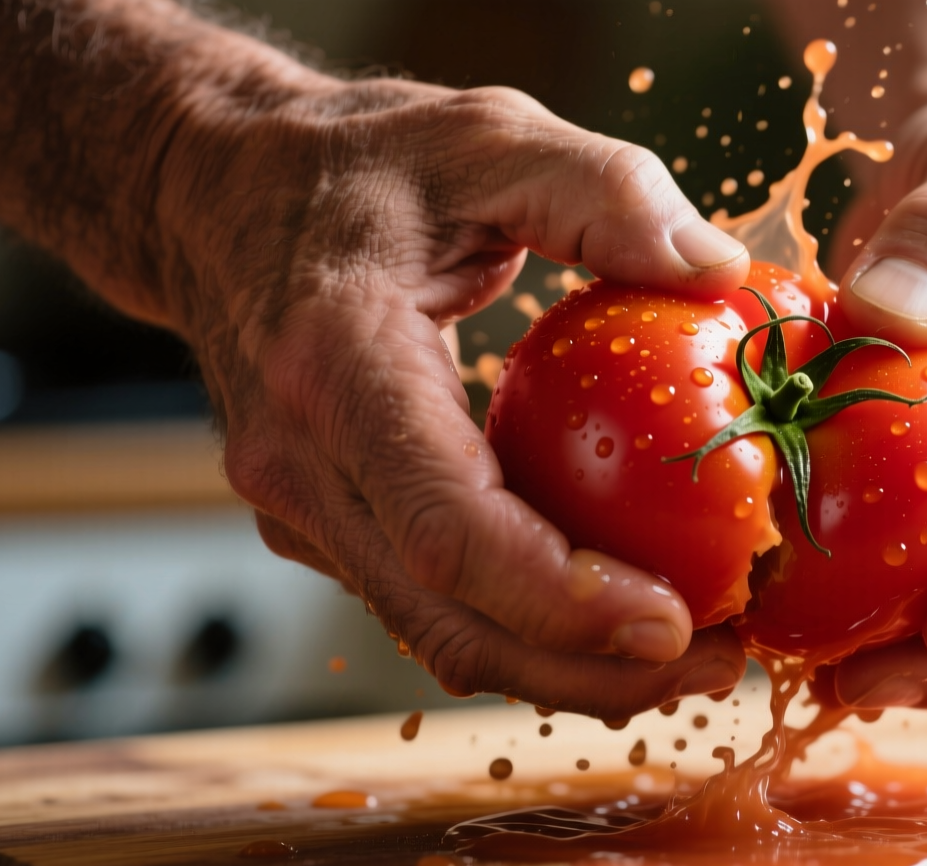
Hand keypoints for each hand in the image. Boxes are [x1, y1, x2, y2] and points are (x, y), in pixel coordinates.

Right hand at [156, 77, 754, 717]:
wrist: (206, 190)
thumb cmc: (353, 162)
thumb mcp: (487, 136)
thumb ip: (604, 191)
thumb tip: (719, 271)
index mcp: (335, 365)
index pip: (447, 528)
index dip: (561, 599)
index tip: (674, 624)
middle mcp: (301, 461)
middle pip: (448, 619)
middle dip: (590, 668)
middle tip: (720, 662)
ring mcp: (302, 506)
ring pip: (437, 635)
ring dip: (566, 668)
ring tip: (692, 656)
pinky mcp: (325, 522)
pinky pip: (429, 603)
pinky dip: (524, 629)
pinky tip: (616, 615)